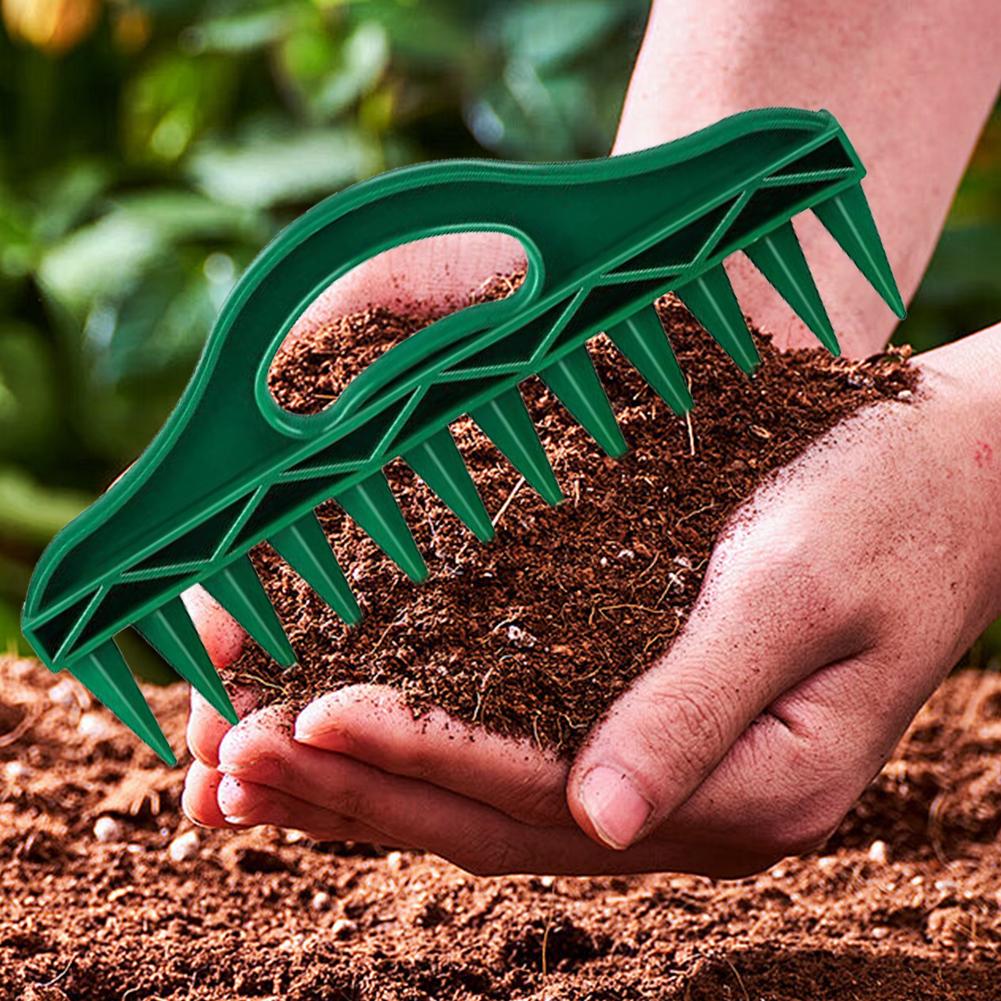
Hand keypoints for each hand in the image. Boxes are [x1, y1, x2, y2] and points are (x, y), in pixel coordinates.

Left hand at [183, 325, 1000, 874]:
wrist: (950, 480)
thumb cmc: (885, 514)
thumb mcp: (800, 595)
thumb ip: (700, 706)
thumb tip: (605, 822)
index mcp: (749, 788)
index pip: (550, 792)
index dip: (425, 756)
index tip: (313, 717)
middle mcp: (695, 802)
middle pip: (500, 819)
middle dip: (365, 788)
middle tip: (235, 753)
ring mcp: (669, 773)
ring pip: (492, 805)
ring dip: (374, 784)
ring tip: (253, 757)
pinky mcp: (648, 722)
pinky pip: (517, 757)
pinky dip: (425, 748)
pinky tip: (352, 730)